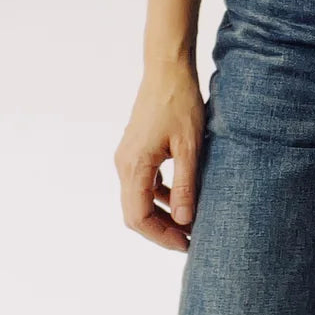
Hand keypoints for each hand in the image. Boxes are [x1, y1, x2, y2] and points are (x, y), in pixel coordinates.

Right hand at [113, 61, 204, 251]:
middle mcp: (124, 164)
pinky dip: (160, 196)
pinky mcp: (136, 150)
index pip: (138, 217)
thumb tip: (185, 221)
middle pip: (135, 213)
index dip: (161, 237)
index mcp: (134, 165)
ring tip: (190, 223)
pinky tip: (182, 198)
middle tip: (190, 240)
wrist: (167, 69)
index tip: (186, 244)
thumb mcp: (190, 146)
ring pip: (139, 199)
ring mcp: (128, 157)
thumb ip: (186, 184)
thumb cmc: (180, 103)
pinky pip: (143, 183)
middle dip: (161, 230)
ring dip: (162, 214)